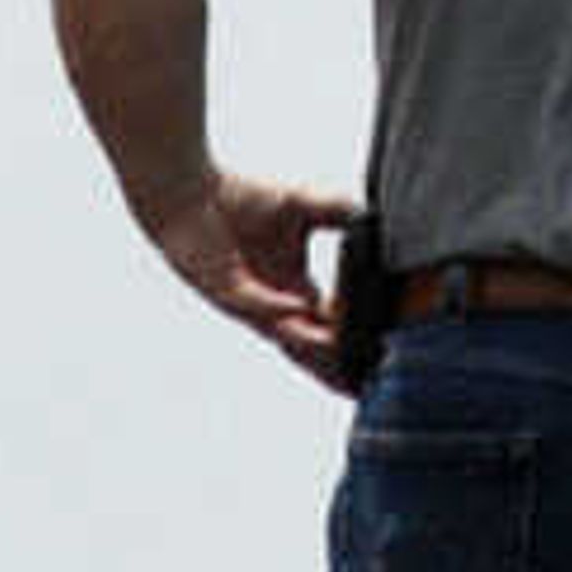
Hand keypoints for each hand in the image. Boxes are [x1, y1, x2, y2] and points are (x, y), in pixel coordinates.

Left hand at [145, 169, 353, 384]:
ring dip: (309, 341)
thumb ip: (337, 211)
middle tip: (362, 377)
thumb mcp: (302, 206)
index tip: (383, 354)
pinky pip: (251, 302)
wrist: (188, 194)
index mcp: (292, 292)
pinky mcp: (221, 287)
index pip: (329, 327)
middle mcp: (272, 305)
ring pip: (281, 332)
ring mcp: (246, 301)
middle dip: (334, 362)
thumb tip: (373, 215)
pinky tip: (298, 307)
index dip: (352, 342)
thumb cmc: (239, 202)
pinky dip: (274, 307)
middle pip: (308, 345)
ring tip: (339, 350)